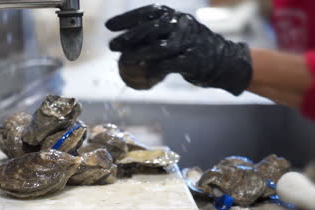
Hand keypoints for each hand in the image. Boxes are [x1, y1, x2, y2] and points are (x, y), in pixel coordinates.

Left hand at [105, 5, 251, 94]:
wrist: (223, 60)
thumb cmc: (192, 47)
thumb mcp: (175, 33)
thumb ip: (155, 35)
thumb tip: (126, 41)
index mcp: (175, 15)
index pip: (148, 13)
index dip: (127, 19)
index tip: (109, 26)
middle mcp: (181, 25)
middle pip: (151, 29)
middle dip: (128, 37)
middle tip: (112, 45)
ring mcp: (189, 42)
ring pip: (159, 47)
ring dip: (138, 55)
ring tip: (123, 60)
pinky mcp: (193, 60)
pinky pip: (169, 65)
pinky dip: (155, 69)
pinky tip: (145, 73)